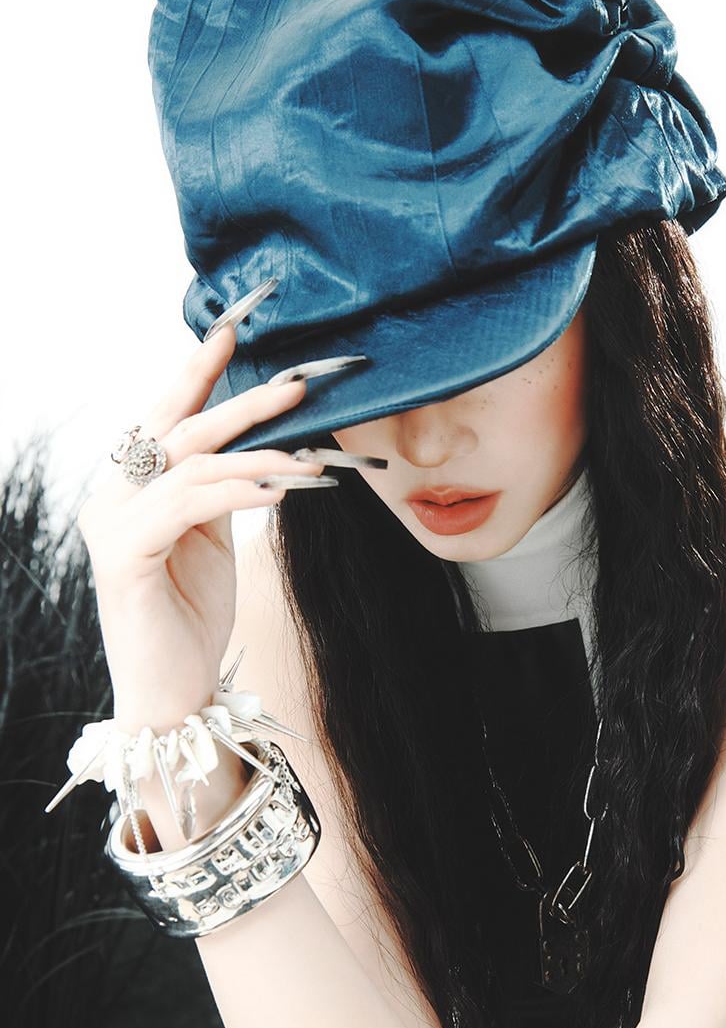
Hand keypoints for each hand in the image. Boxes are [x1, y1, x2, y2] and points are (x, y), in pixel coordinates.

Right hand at [76, 316, 335, 732]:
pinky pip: (188, 506)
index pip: (167, 418)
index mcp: (134, 488)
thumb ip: (220, 490)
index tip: (233, 333)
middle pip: (180, 429)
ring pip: (190, 463)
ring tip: (311, 452)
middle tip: (296, 383)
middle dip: (240, 400)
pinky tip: (281, 488)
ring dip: (259, 452)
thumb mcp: (212, 540)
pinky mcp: (124, 556)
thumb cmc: (191, 619)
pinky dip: (238, 490)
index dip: (198, 375)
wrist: (172, 694)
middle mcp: (114, 497)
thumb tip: (258, 444)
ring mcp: (113, 525)